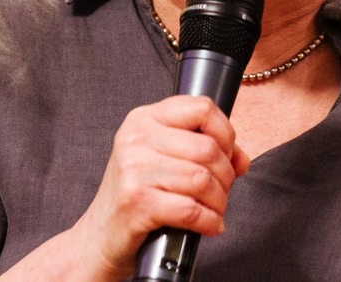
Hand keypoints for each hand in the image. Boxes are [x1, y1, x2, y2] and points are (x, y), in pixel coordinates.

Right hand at [74, 95, 250, 278]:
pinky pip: (192, 210)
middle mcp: (136, 138)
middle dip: (226, 175)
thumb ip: (203, 149)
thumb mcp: (163, 159)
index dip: (225, 132)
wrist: (99, 234)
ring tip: (214, 210)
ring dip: (219, 201)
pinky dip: (209, 221)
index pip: (201, 107)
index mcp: (144, 118)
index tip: (227, 154)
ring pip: (203, 179)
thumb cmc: (136, 194)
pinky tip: (209, 225)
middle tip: (221, 191)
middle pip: (208, 148)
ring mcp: (134, 169)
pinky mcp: (137, 201)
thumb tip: (241, 160)